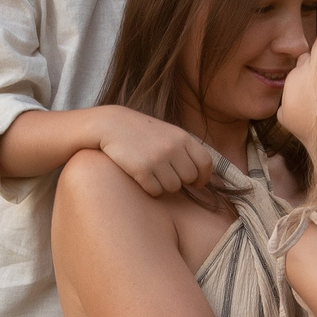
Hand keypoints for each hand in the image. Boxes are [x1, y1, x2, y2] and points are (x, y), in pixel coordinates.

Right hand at [96, 108, 212, 198]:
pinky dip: (150, 188)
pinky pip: (155, 191)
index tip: (197, 183)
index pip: (205, 163)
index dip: (203, 177)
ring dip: (164, 185)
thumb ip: (185, 150)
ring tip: (153, 173)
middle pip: (189, 178)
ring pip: (173, 187)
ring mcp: (157, 159)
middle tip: (166, 174)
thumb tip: (202, 177)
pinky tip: (142, 177)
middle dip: (180, 181)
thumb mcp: (168, 133)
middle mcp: (173, 148)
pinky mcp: (142, 170)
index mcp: (182, 137)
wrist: (111, 125)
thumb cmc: (142, 132)